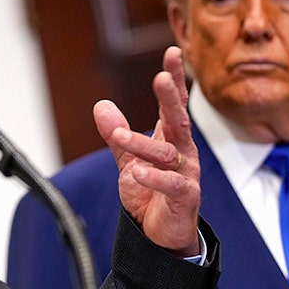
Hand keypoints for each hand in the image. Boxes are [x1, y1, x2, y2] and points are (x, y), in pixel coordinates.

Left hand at [93, 46, 200, 255]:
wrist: (160, 235)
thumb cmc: (150, 195)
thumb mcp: (128, 161)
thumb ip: (117, 135)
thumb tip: (101, 106)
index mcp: (171, 139)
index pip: (173, 105)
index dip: (174, 79)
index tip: (173, 52)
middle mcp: (182, 152)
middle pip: (178, 119)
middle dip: (170, 98)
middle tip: (161, 78)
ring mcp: (186, 175)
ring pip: (166, 154)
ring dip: (142, 144)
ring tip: (119, 137)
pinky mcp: (185, 197)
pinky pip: (171, 185)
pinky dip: (153, 178)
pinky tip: (135, 173)